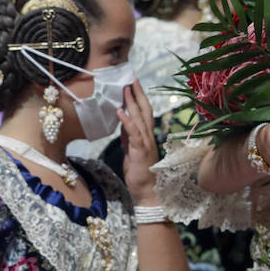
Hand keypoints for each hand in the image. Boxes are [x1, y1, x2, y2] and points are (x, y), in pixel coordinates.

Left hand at [118, 81, 160, 204]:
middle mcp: (148, 136)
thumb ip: (128, 137)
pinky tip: (121, 111)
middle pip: (144, 110)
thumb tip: (123, 123)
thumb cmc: (140, 173)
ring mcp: (146, 143)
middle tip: (132, 79)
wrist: (147, 191)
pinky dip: (127, 121)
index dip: (139, 98)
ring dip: (132, 102)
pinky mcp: (140, 150)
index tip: (133, 84)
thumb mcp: (130, 151)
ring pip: (140, 118)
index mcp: (146, 136)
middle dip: (138, 94)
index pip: (144, 112)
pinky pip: (134, 133)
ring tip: (126, 89)